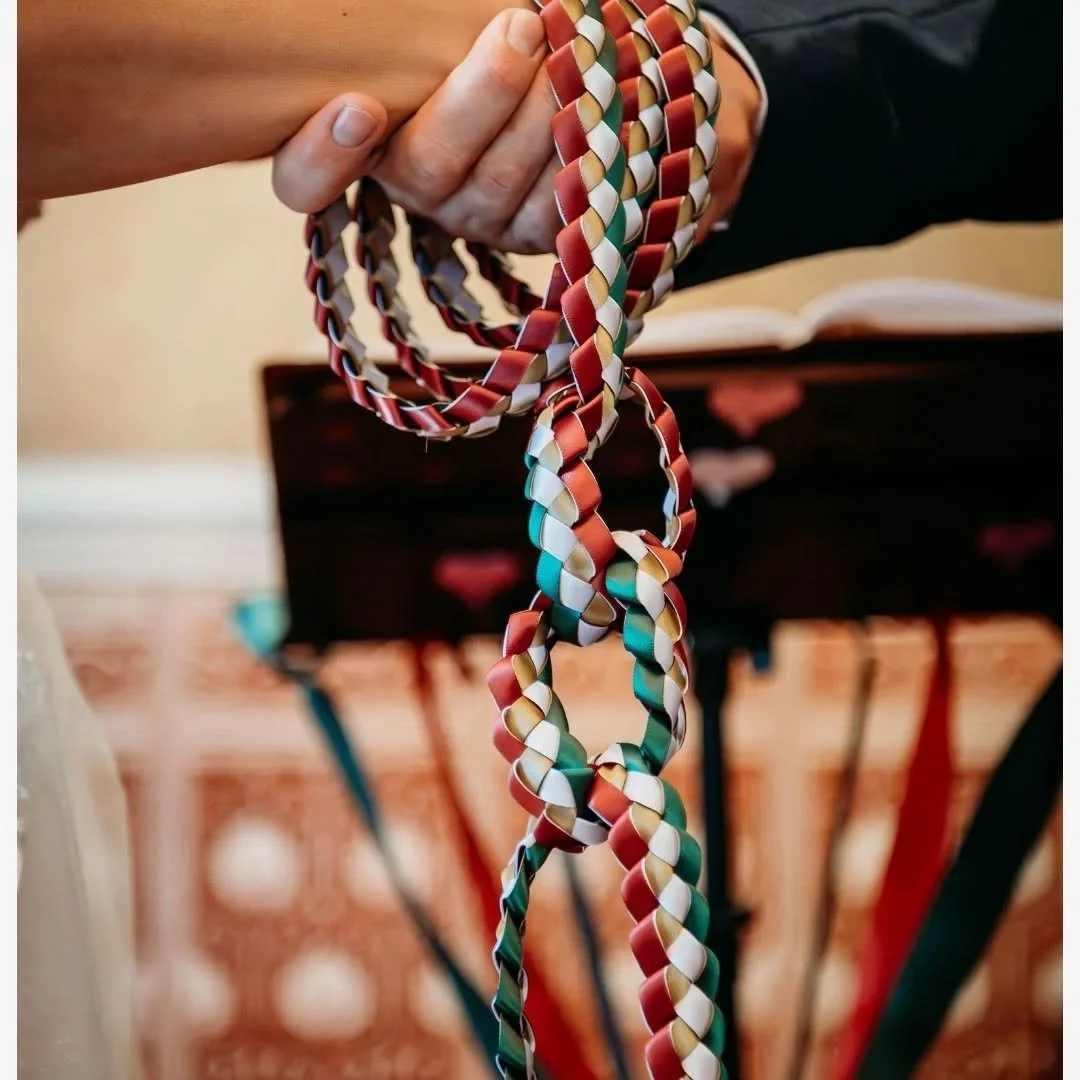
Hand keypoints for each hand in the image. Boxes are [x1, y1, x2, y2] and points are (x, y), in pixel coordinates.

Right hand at [273, 8, 554, 250]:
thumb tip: (481, 11)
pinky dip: (578, 148)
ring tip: (570, 52)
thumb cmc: (466, 37)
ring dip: (542, 111)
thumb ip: (416, 22)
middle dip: (483, 93)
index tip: (359, 109)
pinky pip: (552, 205)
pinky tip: (592, 102)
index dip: (325, 156)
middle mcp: (410, 189)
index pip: (304, 178)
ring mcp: (470, 218)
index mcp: (357, 141)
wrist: (547, 75)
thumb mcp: (423, 28)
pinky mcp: (527, 234)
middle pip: (429, 166)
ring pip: (499, 181)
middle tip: (520, 27)